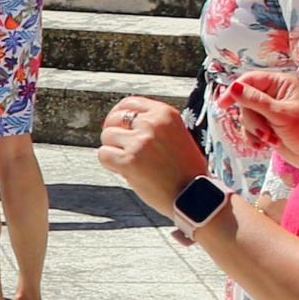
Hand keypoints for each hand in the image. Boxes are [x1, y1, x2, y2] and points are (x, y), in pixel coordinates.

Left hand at [95, 95, 209, 211]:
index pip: (130, 102)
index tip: (116, 124)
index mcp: (166, 114)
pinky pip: (103, 154)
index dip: (118, 114)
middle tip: (117, 146)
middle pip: (115, 118)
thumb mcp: (178, 135)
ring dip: (113, 149)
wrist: (195, 196)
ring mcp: (139, 142)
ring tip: (129, 163)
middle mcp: (152, 124)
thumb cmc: (187, 171)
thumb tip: (123, 122)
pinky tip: (123, 171)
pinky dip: (109, 163)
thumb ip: (155, 126)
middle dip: (113, 131)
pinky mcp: (129, 161)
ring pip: (107, 136)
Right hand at [220, 70, 298, 168]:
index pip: (249, 80)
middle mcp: (273, 94)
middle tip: (265, 133)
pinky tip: (264, 146)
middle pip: (244, 101)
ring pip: (245, 117)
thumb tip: (233, 87)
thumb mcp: (280, 114)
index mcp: (280, 83)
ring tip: (271, 140)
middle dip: (253, 120)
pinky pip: (248, 129)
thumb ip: (255, 101)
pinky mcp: (265, 126)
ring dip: (255, 131)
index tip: (223, 104)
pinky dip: (253, 138)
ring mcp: (268, 111)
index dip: (234, 90)